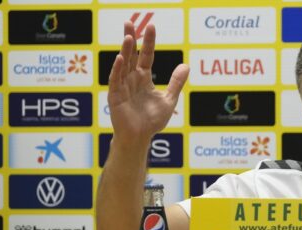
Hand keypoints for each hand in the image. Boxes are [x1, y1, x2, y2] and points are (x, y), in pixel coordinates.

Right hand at [108, 22, 188, 144]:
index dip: (148, 42)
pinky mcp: (115, 96)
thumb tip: (186, 65)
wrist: (140, 137)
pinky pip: (116, 80)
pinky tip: (121, 59)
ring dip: (125, 50)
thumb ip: (176, 82)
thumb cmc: (152, 120)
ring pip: (123, 65)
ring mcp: (122, 86)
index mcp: (143, 78)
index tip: (151, 26)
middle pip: (131, 55)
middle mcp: (132, 79)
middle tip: (129, 21)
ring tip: (128, 36)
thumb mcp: (168, 99)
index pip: (146, 56)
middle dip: (130, 38)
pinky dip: (118, 70)